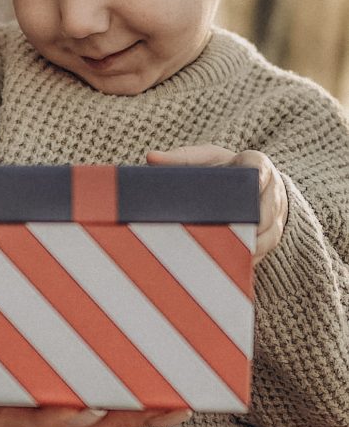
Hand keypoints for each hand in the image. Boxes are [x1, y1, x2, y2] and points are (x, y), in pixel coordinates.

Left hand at [147, 144, 287, 263]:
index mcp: (255, 164)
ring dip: (249, 246)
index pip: (260, 168)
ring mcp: (275, 215)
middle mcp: (271, 190)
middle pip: (265, 207)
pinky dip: (247, 258)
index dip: (256, 178)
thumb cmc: (224, 168)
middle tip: (229, 232)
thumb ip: (181, 158)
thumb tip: (151, 159)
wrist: (250, 183)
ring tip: (225, 256)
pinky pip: (264, 250)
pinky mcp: (272, 235)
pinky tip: (227, 268)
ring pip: (267, 233)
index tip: (249, 186)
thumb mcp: (206, 158)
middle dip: (249, 221)